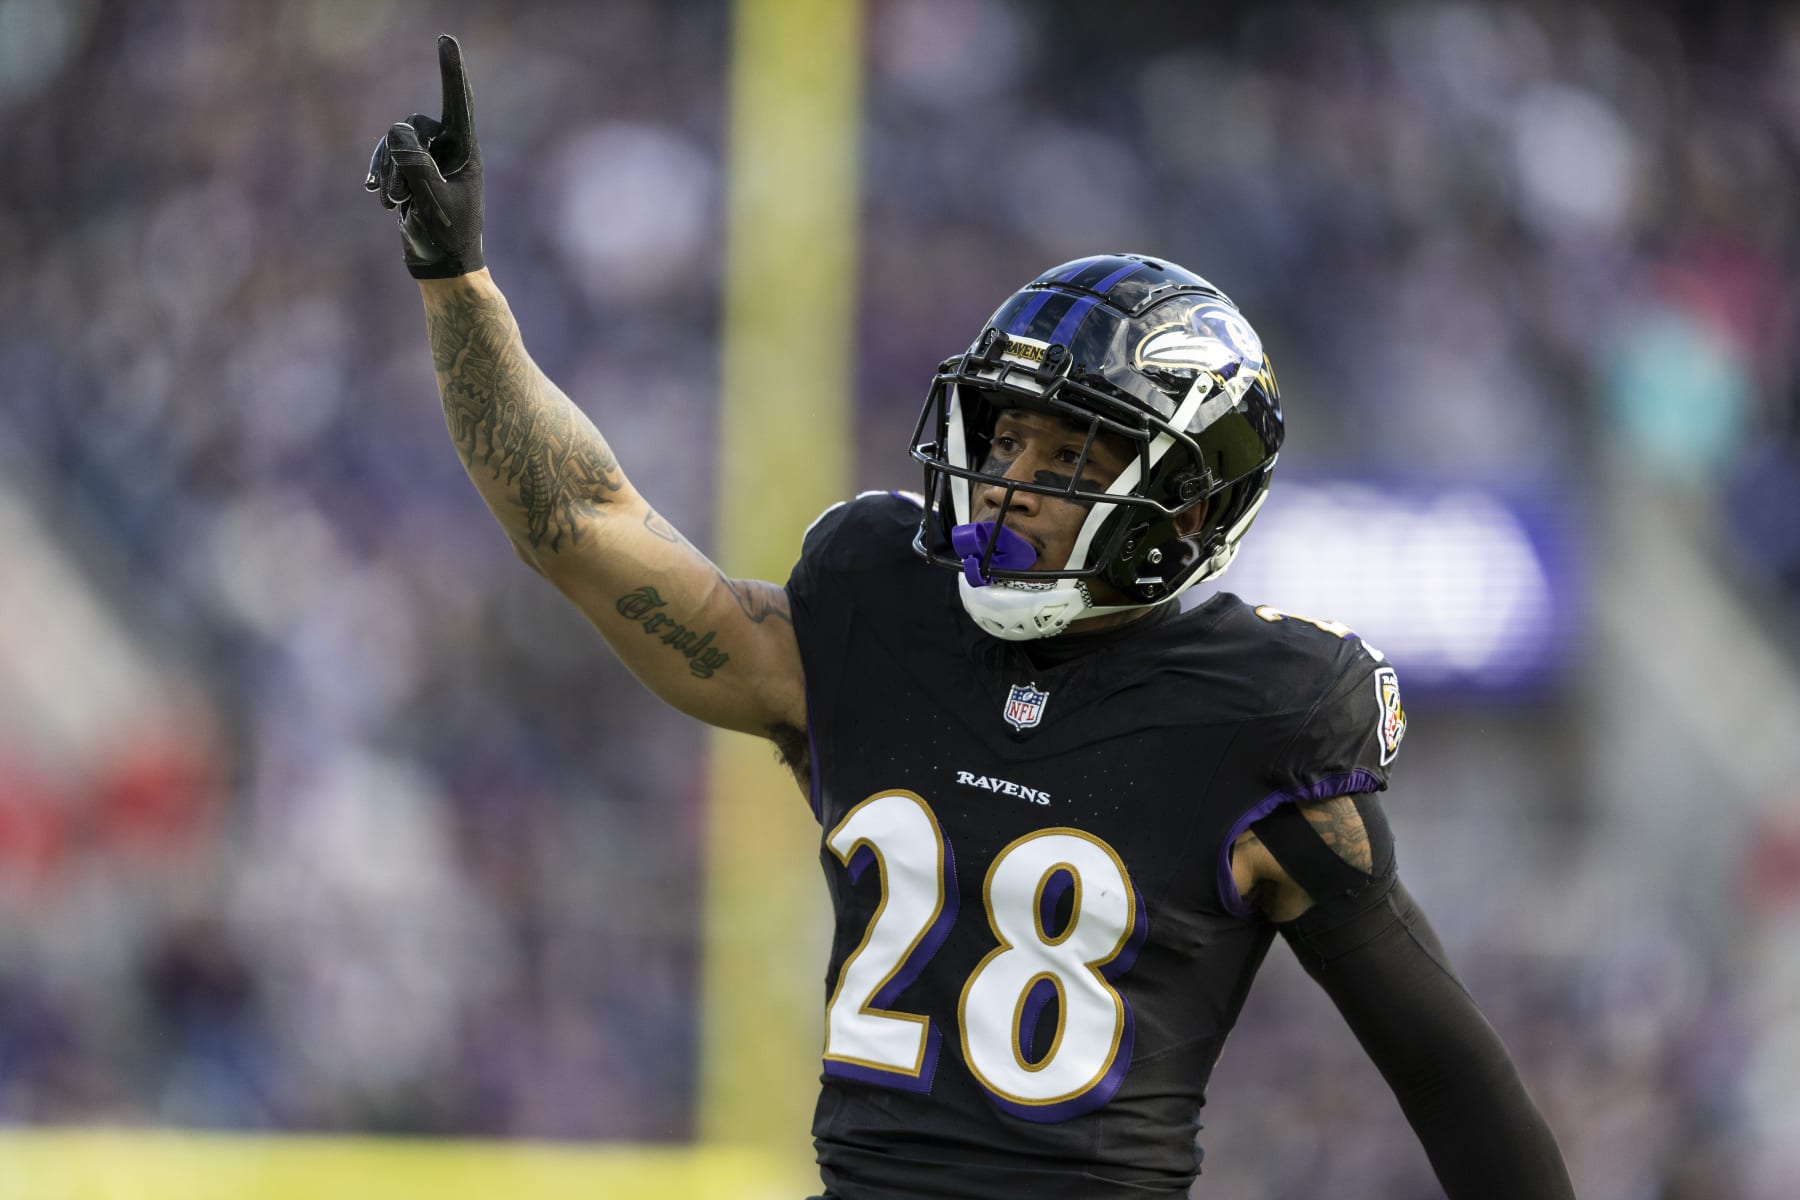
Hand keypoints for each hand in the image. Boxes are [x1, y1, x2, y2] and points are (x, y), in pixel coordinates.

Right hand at [364, 34, 484, 278]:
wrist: (440, 265)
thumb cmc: (446, 236)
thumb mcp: (431, 200)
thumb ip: (415, 164)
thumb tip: (398, 131)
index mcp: (466, 152)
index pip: (458, 103)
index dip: (451, 71)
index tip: (446, 38)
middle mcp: (449, 150)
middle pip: (413, 126)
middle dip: (398, 158)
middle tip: (398, 197)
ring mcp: (428, 159)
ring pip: (395, 142)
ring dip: (388, 171)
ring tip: (392, 203)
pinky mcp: (410, 171)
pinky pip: (386, 157)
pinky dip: (382, 175)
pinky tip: (382, 199)